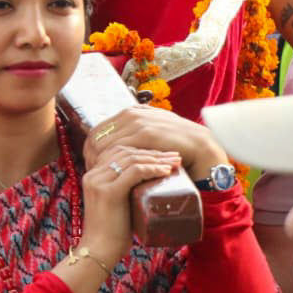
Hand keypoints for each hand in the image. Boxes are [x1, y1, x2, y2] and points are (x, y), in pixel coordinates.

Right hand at [78, 145, 181, 265]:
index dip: (144, 151)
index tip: (165, 156)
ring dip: (157, 159)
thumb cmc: (111, 233)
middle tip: (174, 156)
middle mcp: (93, 174)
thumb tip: (149, 184)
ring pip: (132, 159)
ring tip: (175, 163)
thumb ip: (125, 190)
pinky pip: (134, 172)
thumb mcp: (116, 204)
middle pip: (126, 151)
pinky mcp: (108, 192)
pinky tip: (165, 171)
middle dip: (153, 152)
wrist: (98, 252)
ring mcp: (99, 182)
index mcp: (93, 175)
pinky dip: (152, 169)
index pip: (120, 151)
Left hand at [85, 106, 229, 185]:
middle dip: (91, 158)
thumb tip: (117, 146)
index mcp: (130, 112)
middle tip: (95, 176)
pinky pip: (119, 149)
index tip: (93, 167)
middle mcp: (131, 114)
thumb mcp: (154, 132)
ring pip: (104, 144)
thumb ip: (137, 133)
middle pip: (95, 138)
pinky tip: (112, 176)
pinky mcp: (147, 133)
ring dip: (99, 164)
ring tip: (102, 180)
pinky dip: (113, 163)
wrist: (202, 147)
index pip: (97, 131)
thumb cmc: (177, 145)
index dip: (90, 151)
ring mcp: (139, 122)